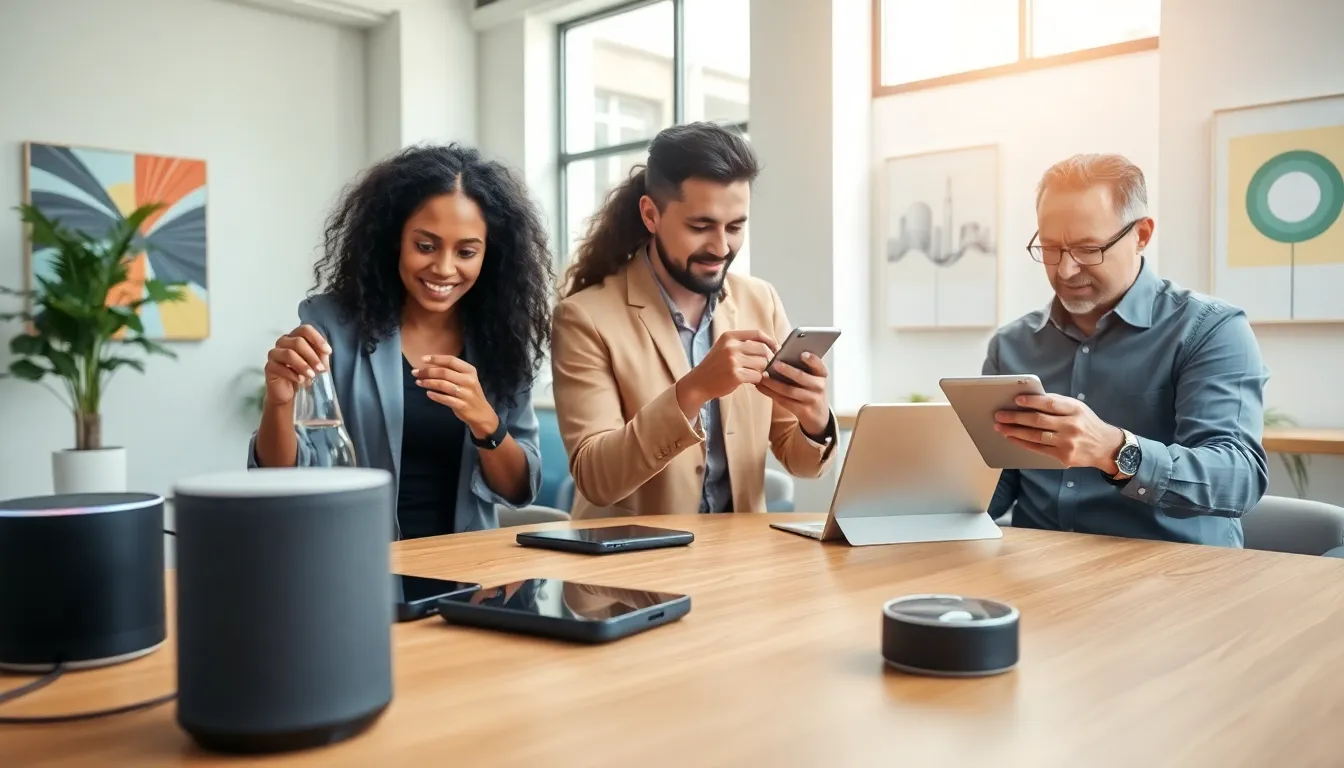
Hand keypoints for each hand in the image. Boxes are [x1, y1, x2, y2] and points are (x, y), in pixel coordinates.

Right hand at [264, 324, 330, 407]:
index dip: (317, 339)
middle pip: (297, 341)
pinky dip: (292, 374)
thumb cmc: (305, 374)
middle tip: (320, 369)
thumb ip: (321, 354)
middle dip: (312, 356)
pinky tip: (300, 380)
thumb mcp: (318, 363)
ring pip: (288, 353)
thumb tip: (325, 350)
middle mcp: (284, 342)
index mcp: (296, 337)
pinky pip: (279, 367)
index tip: (328, 351)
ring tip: (311, 375)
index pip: (304, 329)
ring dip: (302, 365)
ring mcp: (275, 354)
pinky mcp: (269, 367)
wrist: (291, 393)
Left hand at [413, 355, 499, 438]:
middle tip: (415, 372)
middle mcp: (469, 380)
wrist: (482, 413)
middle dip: (427, 371)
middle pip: (444, 372)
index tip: (423, 359)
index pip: (451, 360)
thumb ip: (452, 372)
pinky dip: (435, 396)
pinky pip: (445, 399)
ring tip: (418, 382)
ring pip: (443, 385)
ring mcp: (466, 393)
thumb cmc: (470, 393)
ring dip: (428, 383)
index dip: (436, 359)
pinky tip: (428, 393)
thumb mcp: (466, 379)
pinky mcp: (462, 405)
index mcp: (470, 370)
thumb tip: (430, 366)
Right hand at [677, 329, 776, 411]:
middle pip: (763, 349)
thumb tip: (771, 346)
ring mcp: (733, 361)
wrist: (698, 383)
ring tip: (755, 375)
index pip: (757, 334)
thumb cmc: (715, 366)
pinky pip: (757, 376)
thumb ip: (743, 344)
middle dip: (768, 359)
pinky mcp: (735, 375)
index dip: (770, 341)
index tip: (775, 349)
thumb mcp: (724, 348)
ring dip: (762, 371)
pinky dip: (758, 380)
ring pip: (762, 364)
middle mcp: (731, 346)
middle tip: (766, 367)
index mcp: (729, 336)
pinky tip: (751, 382)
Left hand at [757, 352, 830, 435]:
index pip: (819, 365)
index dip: (812, 359)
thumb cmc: (810, 389)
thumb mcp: (812, 377)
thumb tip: (777, 350)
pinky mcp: (802, 411)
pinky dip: (770, 393)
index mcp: (821, 374)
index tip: (802, 354)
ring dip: (774, 383)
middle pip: (802, 377)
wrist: (818, 415)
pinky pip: (783, 400)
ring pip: (790, 390)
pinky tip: (760, 386)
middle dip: (788, 370)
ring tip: (763, 376)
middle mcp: (819, 386)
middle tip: (774, 364)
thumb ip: (800, 365)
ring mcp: (811, 399)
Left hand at [993, 394, 1124, 472]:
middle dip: (1015, 417)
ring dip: (1015, 431)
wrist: (1107, 447)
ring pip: (1035, 436)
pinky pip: (1038, 448)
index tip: (1016, 400)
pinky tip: (1012, 438)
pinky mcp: (1063, 456)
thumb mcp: (1078, 408)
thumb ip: (1058, 403)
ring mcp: (1067, 442)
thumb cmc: (1087, 424)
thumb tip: (1031, 398)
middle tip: (999, 415)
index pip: (1050, 403)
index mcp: (1075, 409)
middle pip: (1038, 420)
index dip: (1032, 401)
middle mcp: (1071, 426)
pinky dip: (1022, 443)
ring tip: (1000, 427)